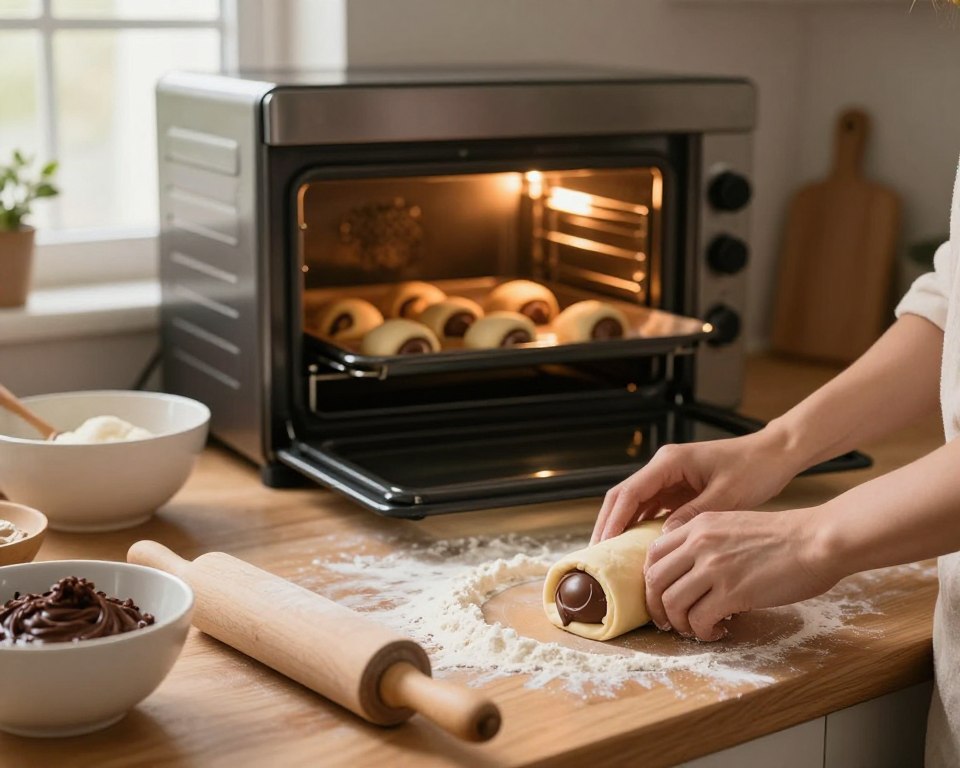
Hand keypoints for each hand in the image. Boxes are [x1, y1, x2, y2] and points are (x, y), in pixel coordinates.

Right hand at [591, 429, 798, 544]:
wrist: (775, 454)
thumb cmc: (755, 469)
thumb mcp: (726, 495)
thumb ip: (694, 515)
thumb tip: (665, 539)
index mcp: (670, 462)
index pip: (630, 492)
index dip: (614, 520)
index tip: (603, 546)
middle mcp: (664, 467)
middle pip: (624, 497)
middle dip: (608, 525)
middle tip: (597, 556)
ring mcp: (669, 477)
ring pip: (634, 504)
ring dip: (622, 527)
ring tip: (612, 558)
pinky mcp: (679, 488)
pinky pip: (652, 508)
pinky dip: (641, 527)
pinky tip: (638, 548)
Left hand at [643, 507, 841, 640]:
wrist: (817, 540)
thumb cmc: (784, 537)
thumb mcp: (733, 525)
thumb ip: (706, 542)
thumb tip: (687, 573)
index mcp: (698, 526)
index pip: (653, 553)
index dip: (651, 580)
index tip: (660, 596)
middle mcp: (700, 543)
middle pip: (655, 581)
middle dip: (657, 607)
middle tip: (669, 622)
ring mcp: (714, 567)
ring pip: (672, 603)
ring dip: (679, 624)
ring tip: (696, 629)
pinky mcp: (733, 592)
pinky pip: (699, 619)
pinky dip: (703, 631)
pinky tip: (717, 631)